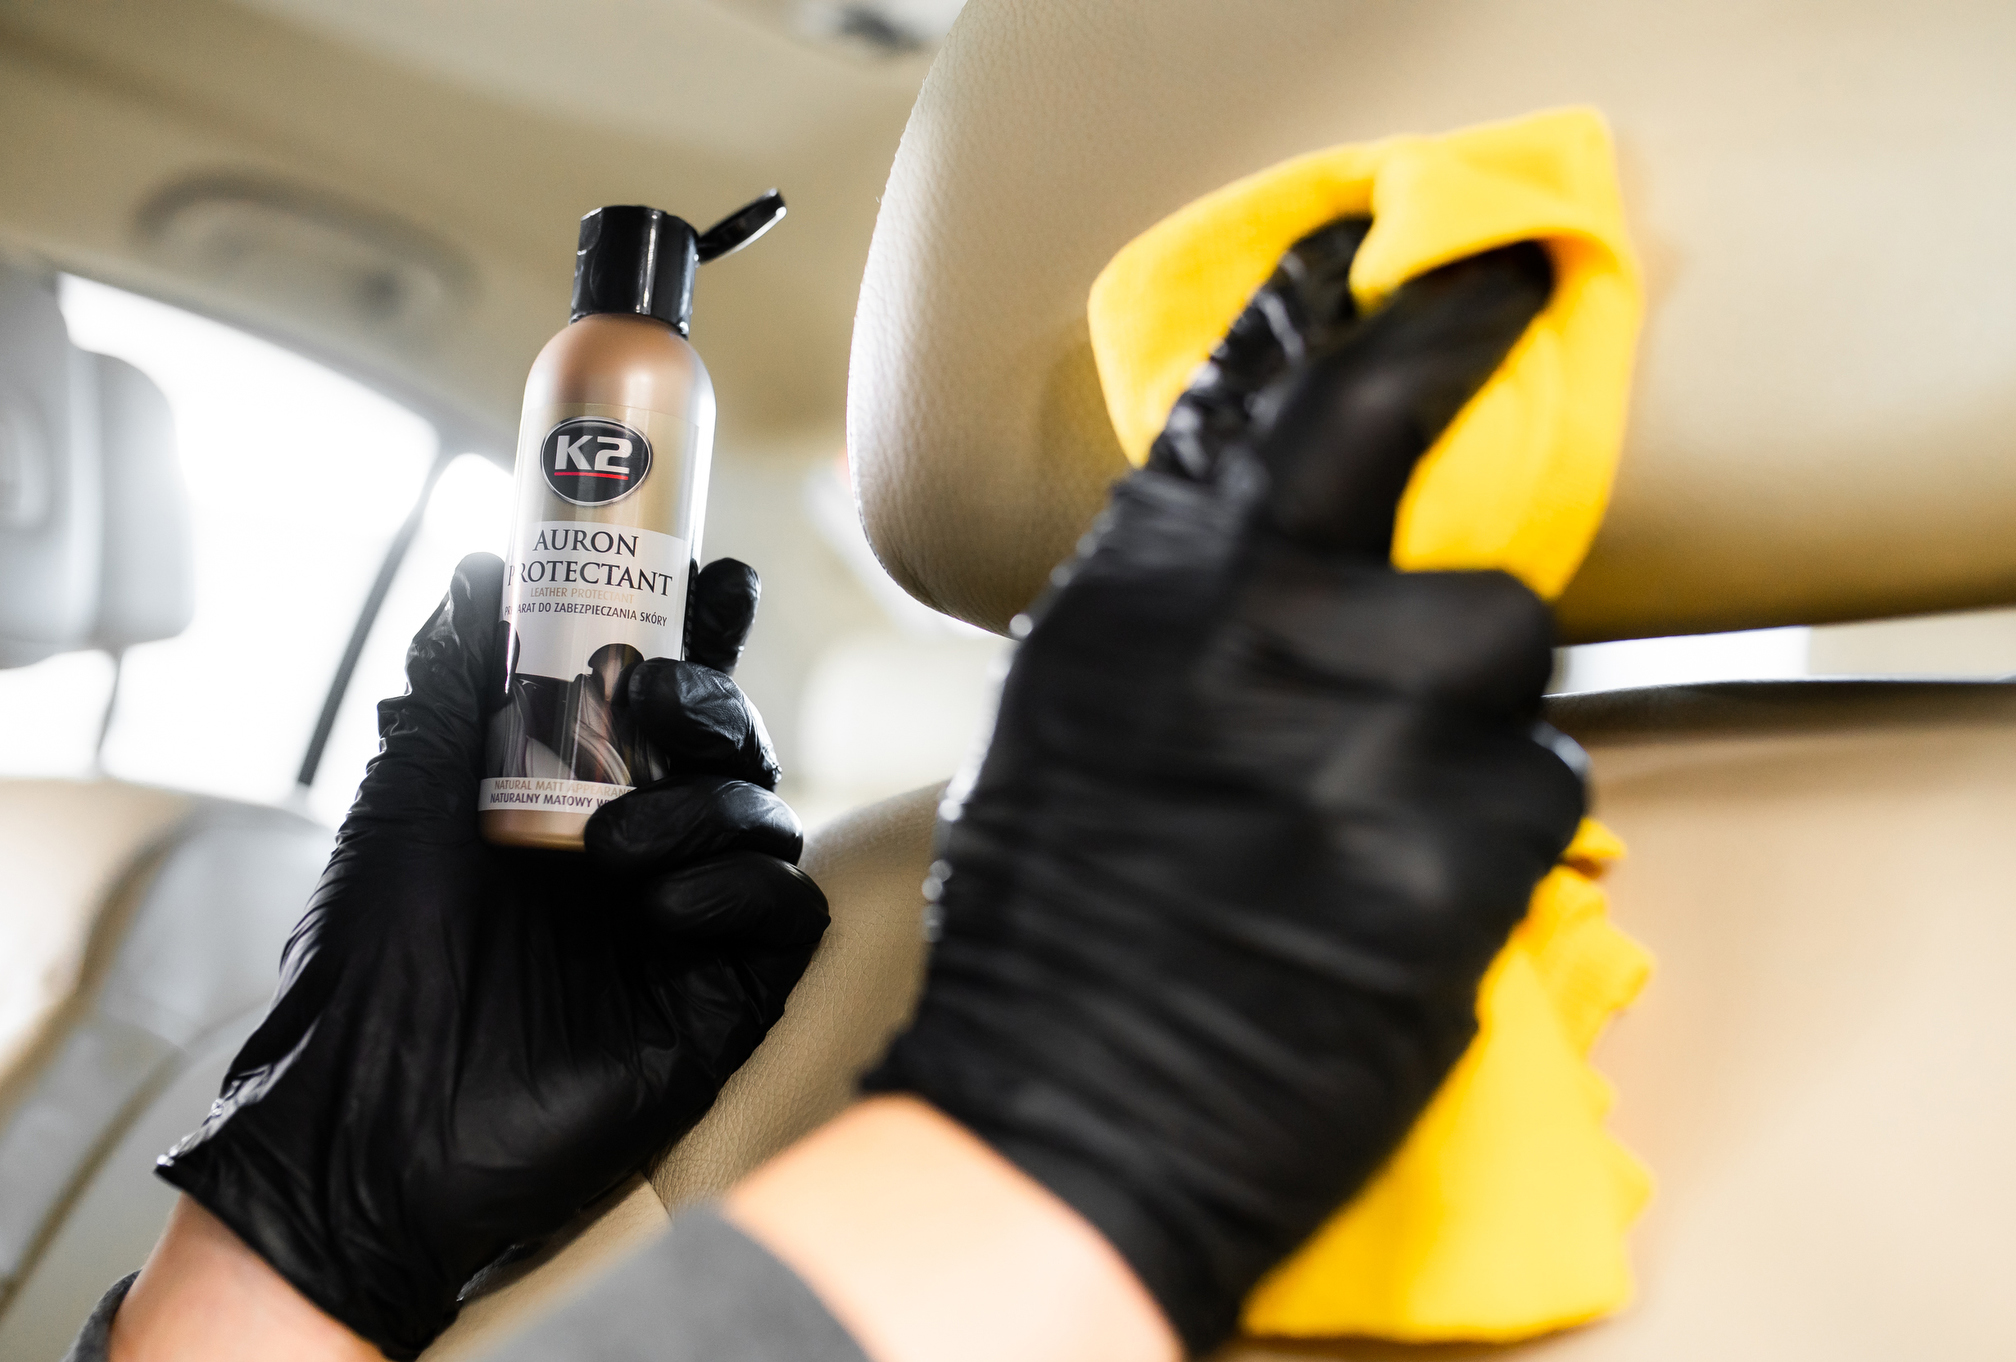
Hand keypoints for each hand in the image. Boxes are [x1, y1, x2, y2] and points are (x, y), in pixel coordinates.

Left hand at [155, 554, 827, 1359]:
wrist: (370, 1121)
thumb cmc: (370, 965)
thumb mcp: (401, 800)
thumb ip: (446, 683)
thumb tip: (477, 569)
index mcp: (576, 794)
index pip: (664, 695)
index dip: (702, 630)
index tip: (715, 578)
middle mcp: (644, 847)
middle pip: (732, 742)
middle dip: (712, 699)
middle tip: (653, 695)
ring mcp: (688, 923)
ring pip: (765, 816)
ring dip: (709, 801)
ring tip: (613, 846)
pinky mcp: (724, 998)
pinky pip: (785, 913)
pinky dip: (744, 887)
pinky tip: (666, 905)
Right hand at [863, 221, 1584, 1351]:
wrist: (1063, 1118)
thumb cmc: (1061, 934)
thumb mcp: (1077, 721)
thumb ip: (1181, 610)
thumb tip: (1286, 540)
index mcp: (1138, 597)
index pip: (1265, 395)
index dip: (1350, 304)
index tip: (1415, 248)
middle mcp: (1245, 630)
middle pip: (1424, 478)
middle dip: (1465, 425)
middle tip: (1494, 404)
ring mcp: (1353, 730)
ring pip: (1508, 646)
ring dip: (1474, 715)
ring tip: (1392, 800)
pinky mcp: (1446, 846)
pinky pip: (1538, 790)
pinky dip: (1497, 839)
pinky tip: (1408, 893)